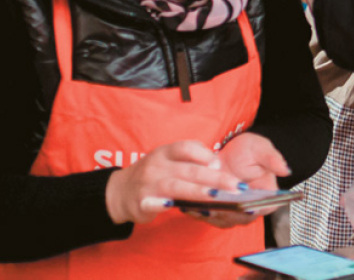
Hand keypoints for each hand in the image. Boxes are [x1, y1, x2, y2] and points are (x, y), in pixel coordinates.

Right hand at [104, 140, 242, 225]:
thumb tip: (217, 164)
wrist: (119, 192)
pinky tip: (176, 206)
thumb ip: (190, 160)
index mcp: (165, 152)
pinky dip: (164, 205)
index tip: (220, 164)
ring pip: (176, 186)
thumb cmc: (153, 174)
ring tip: (216, 197)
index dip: (204, 154)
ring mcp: (148, 184)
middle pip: (189, 170)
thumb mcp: (168, 159)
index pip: (186, 147)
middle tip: (235, 186)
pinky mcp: (142, 202)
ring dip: (197, 191)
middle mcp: (157, 165)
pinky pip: (155, 204)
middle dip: (214, 178)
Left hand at [185, 133, 291, 229]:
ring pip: (223, 219)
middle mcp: (251, 208)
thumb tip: (286, 169)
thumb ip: (272, 158)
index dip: (257, 208)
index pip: (266, 207)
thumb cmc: (248, 150)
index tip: (248, 205)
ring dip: (212, 214)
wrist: (229, 152)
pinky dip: (199, 213)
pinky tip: (188, 205)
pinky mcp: (217, 211)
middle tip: (218, 206)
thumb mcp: (261, 149)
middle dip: (230, 212)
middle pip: (242, 217)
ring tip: (200, 206)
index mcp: (267, 195)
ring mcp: (233, 212)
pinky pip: (208, 217)